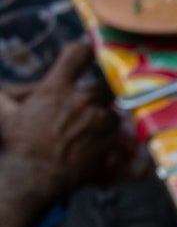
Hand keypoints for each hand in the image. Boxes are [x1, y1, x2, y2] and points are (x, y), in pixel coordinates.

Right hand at [0, 41, 116, 206]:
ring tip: (87, 128)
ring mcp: (99, 121)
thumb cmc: (21, 143)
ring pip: (110, 110)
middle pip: (101, 87)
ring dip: (102, 116)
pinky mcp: (110, 140)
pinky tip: (94, 141)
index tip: (88, 54)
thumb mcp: (8, 113)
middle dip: (95, 95)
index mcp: (57, 88)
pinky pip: (115, 130)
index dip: (85, 51)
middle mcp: (82, 101)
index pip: (78, 54)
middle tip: (85, 106)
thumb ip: (7, 96)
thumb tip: (2, 91)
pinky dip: (107, 133)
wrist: (37, 174)